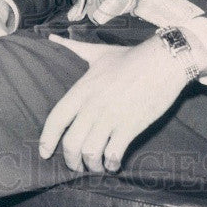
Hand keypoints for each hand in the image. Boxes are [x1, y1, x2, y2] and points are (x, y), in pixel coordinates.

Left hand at [39, 35, 188, 173]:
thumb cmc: (130, 56)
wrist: (163, 61)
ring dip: (91, 166)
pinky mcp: (131, 126)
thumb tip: (52, 38)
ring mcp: (111, 117)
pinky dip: (111, 165)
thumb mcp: (98, 52)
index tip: (43, 153)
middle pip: (71, 143)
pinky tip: (113, 164)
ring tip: (95, 167)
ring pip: (90, 153)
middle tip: (75, 166)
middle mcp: (93, 106)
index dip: (47, 139)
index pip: (56, 119)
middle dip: (70, 161)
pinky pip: (113, 154)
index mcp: (82, 89)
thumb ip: (72, 47)